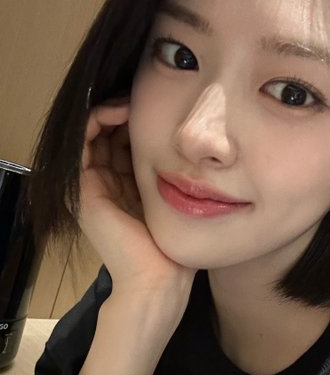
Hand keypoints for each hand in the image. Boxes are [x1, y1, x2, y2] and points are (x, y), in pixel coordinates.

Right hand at [78, 97, 195, 295]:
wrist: (159, 278)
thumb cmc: (175, 245)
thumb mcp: (178, 201)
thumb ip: (177, 176)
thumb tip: (201, 146)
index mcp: (127, 188)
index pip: (127, 142)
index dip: (140, 120)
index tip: (160, 105)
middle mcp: (107, 185)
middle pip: (110, 135)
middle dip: (126, 111)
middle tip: (144, 96)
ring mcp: (92, 187)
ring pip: (95, 134)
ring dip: (112, 111)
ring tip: (133, 101)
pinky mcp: (84, 189)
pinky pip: (83, 143)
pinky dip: (97, 121)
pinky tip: (121, 111)